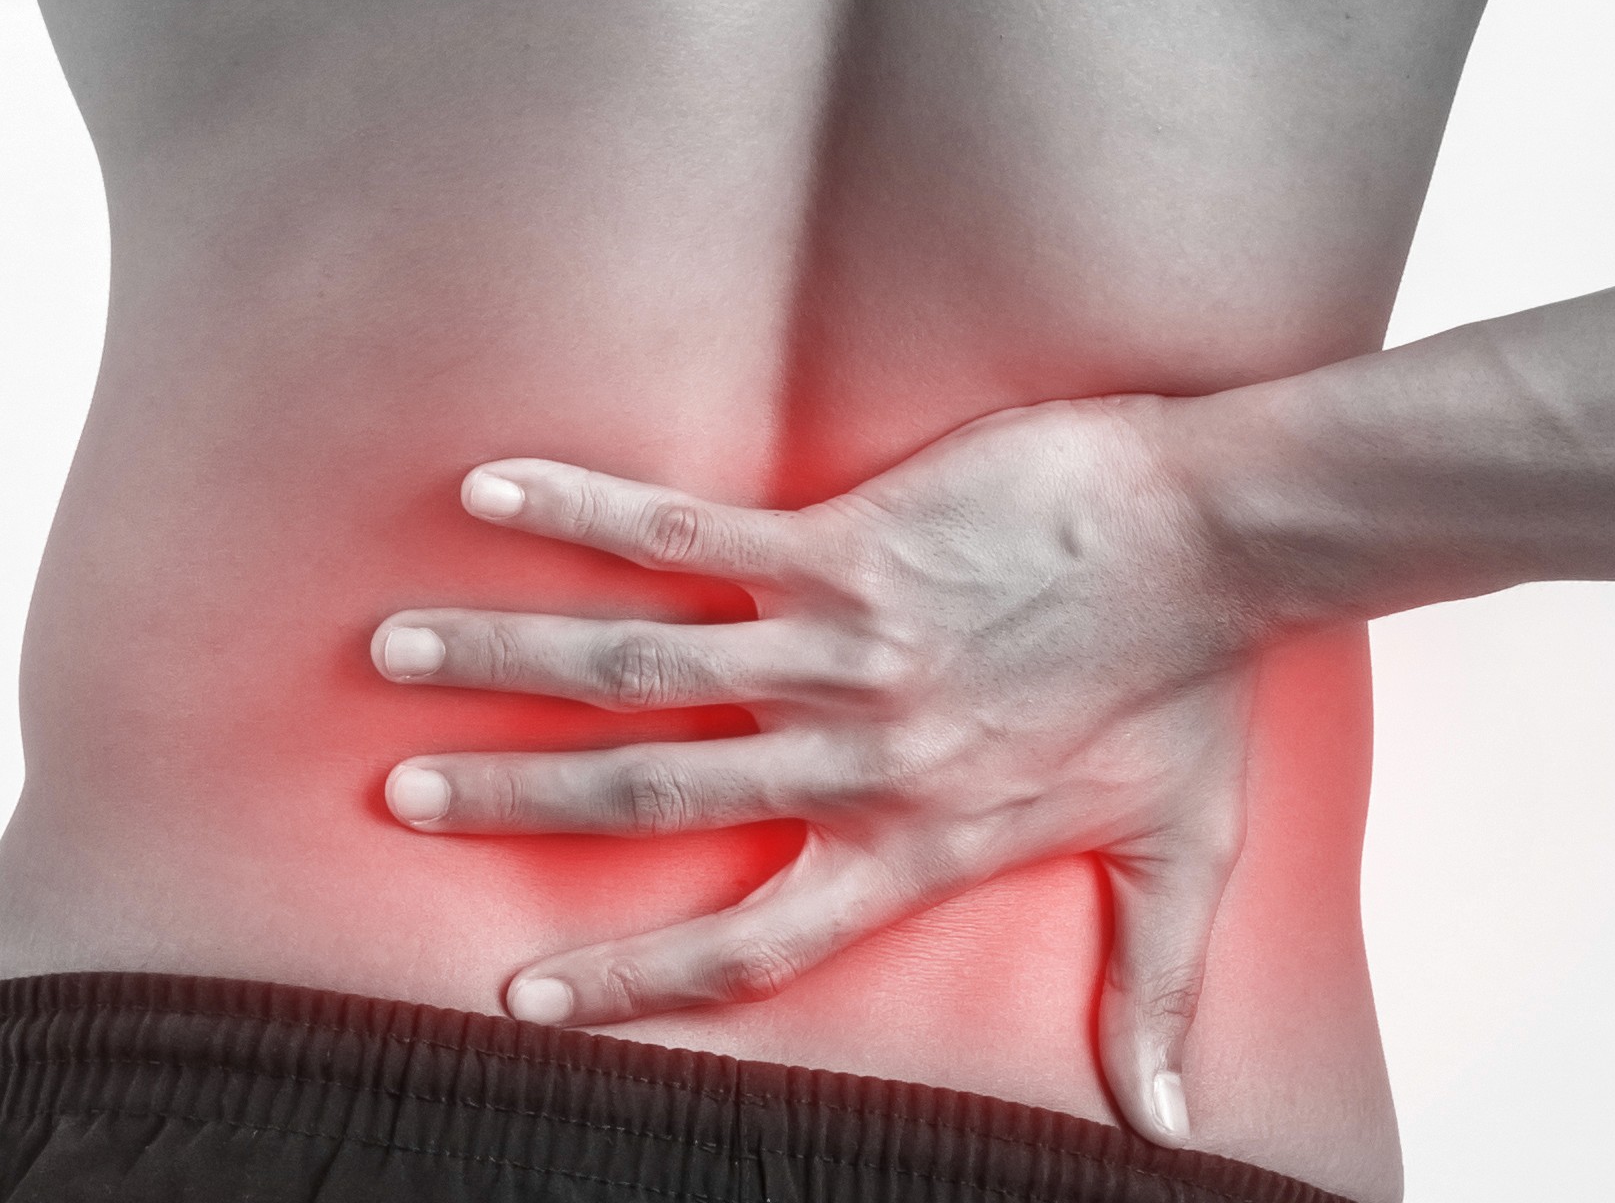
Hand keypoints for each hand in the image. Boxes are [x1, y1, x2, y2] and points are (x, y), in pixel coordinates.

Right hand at [364, 402, 1263, 1145]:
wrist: (1218, 539)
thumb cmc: (1198, 683)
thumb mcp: (1180, 854)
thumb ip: (1150, 993)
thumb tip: (1169, 1123)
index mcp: (915, 847)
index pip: (747, 944)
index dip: (631, 981)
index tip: (524, 999)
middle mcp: (856, 759)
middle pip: (647, 795)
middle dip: (512, 801)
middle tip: (401, 797)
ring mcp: (842, 646)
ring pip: (638, 666)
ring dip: (506, 656)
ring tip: (396, 652)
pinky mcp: (847, 542)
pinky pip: (689, 532)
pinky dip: (585, 511)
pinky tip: (492, 491)